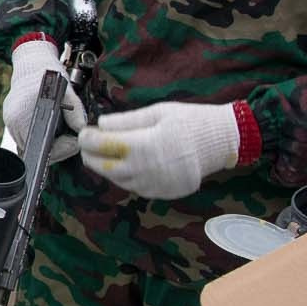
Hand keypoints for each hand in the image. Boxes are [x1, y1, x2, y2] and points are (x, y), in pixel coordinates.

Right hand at [2, 38, 86, 164]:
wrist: (33, 64)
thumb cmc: (51, 76)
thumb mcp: (68, 91)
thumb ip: (75, 112)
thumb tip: (81, 130)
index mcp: (26, 110)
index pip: (42, 145)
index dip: (60, 148)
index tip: (72, 141)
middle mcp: (13, 118)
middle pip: (35, 148)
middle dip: (55, 147)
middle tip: (68, 137)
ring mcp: (9, 120)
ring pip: (29, 145)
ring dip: (45, 142)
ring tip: (58, 130)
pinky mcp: (9, 120)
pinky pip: (24, 138)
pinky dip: (37, 136)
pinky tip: (47, 127)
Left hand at [80, 101, 242, 200]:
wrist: (221, 142)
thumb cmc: (190, 122)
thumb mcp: (156, 112)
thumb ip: (126, 121)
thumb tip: (101, 124)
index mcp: (141, 146)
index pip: (100, 146)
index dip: (87, 139)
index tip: (85, 133)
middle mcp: (143, 169)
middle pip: (103, 167)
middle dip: (91, 155)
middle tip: (89, 145)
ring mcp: (153, 184)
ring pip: (117, 180)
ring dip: (107, 167)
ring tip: (108, 153)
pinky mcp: (161, 192)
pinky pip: (134, 187)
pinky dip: (126, 177)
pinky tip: (129, 164)